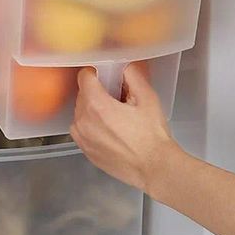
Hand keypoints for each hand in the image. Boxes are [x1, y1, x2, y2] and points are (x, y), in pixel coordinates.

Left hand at [70, 63, 178, 193]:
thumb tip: (125, 67)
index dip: (95, 74)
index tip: (106, 78)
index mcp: (96, 104)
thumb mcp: (148, 99)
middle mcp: (83, 120)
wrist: (153, 167)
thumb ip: (133, 77)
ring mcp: (81, 137)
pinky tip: (110, 132)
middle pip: (82, 95)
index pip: (84, 77)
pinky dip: (91, 126)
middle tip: (117, 100)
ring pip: (80, 112)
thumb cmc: (151, 135)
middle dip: (97, 93)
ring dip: (93, 110)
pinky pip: (81, 129)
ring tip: (115, 118)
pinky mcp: (84, 149)